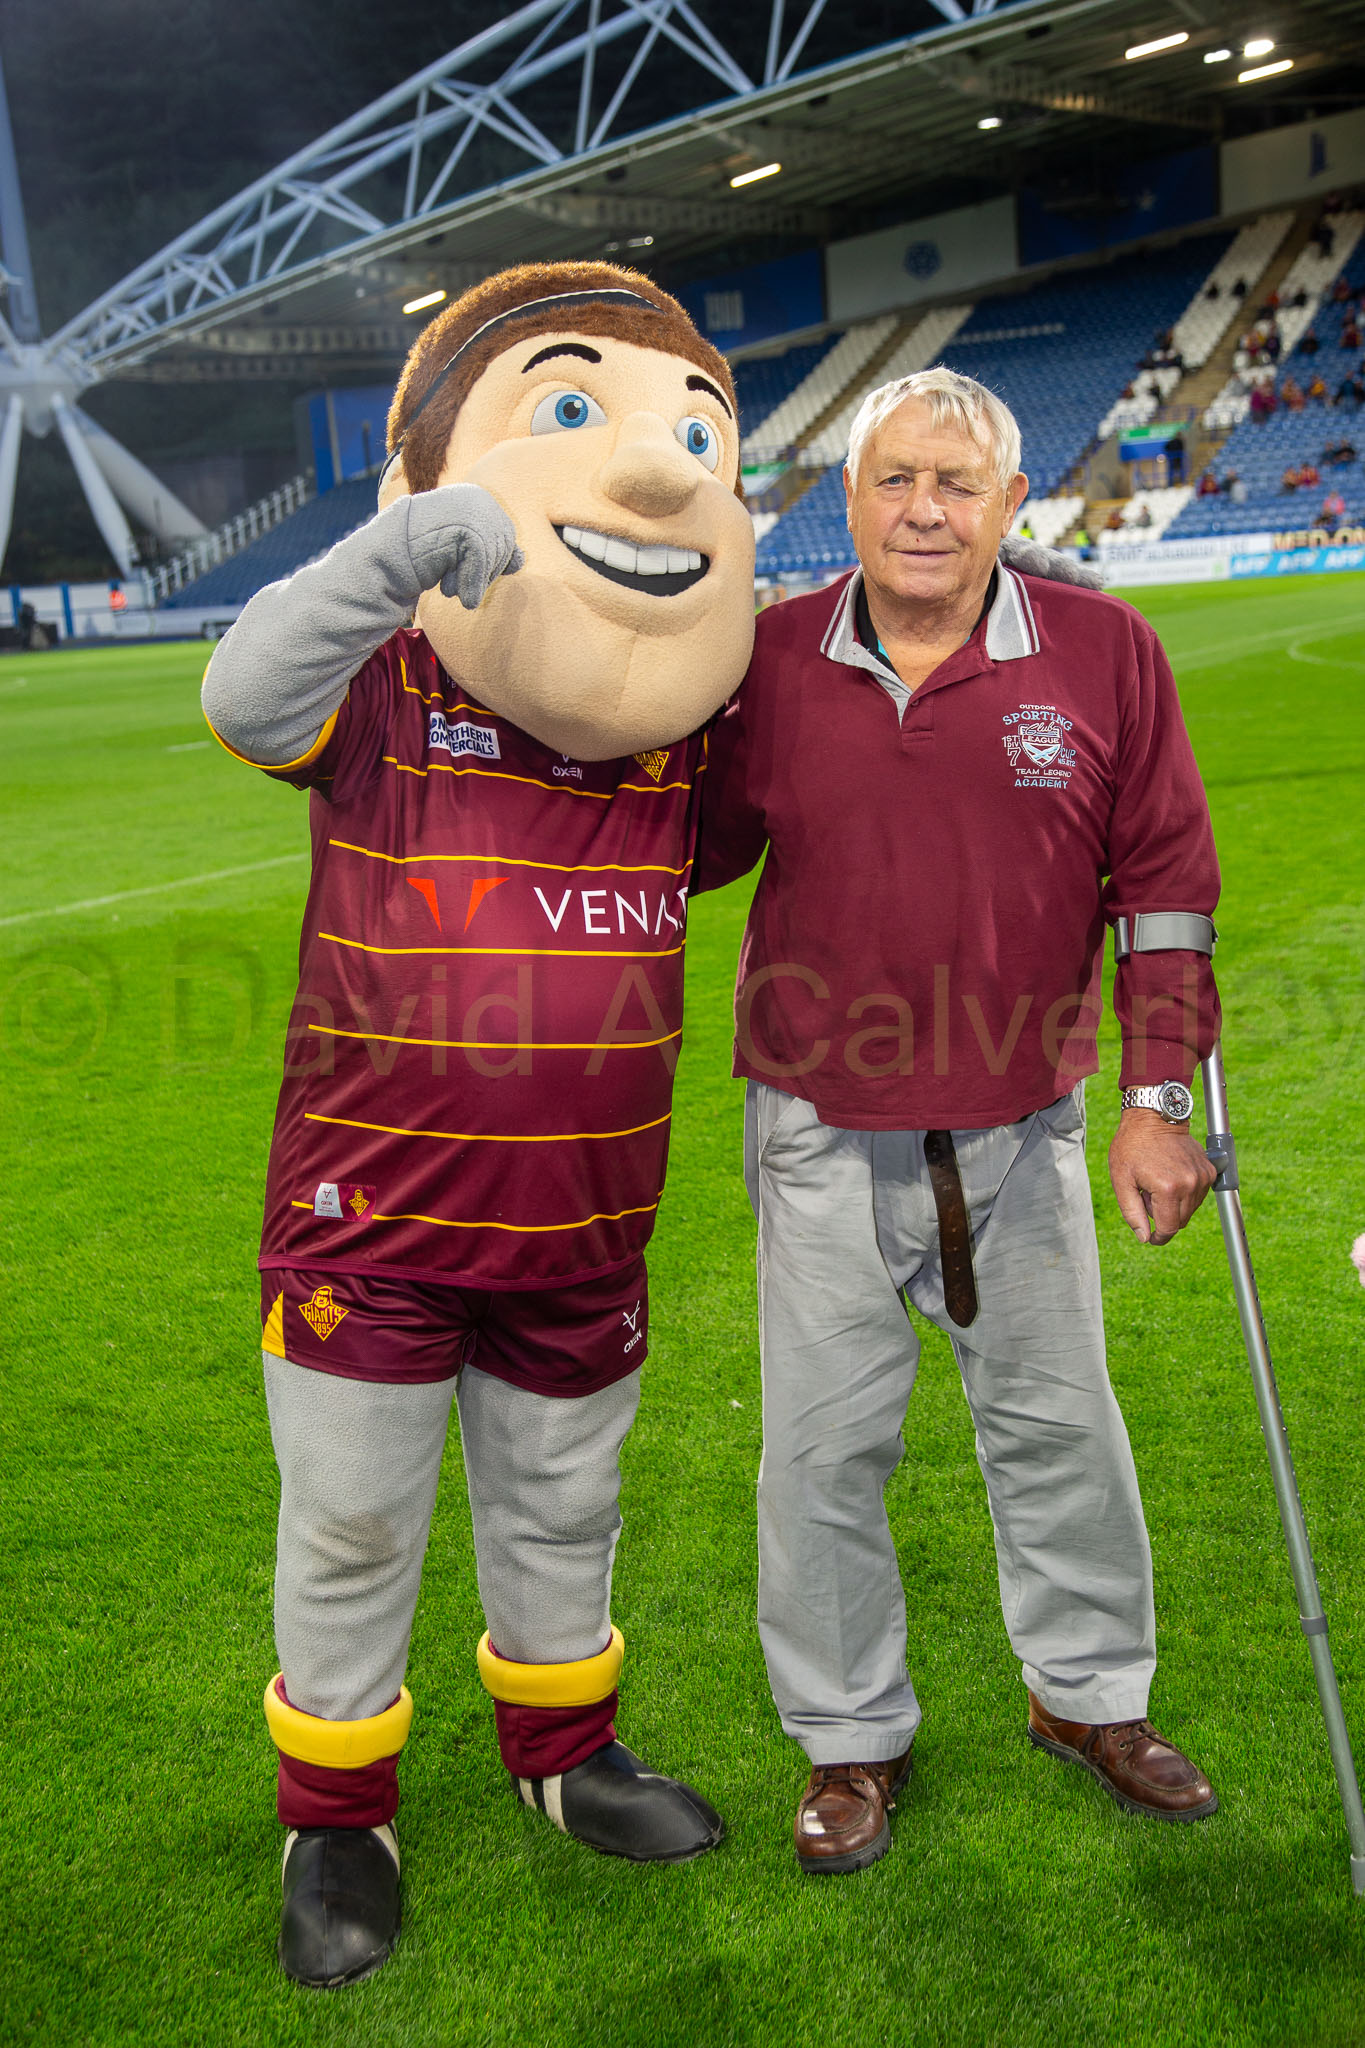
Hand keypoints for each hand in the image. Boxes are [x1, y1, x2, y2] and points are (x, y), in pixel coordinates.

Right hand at [406, 484, 524, 609]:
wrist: (384, 555)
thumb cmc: (421, 555)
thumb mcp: (461, 551)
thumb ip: (491, 551)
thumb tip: (522, 559)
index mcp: (476, 497)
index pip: (505, 537)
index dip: (489, 564)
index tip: (460, 573)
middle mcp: (476, 497)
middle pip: (504, 547)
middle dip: (483, 573)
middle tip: (453, 582)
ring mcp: (470, 510)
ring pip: (495, 556)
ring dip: (473, 580)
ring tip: (446, 584)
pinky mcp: (464, 527)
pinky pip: (483, 562)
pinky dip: (471, 584)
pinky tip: (452, 593)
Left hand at [1108, 1107, 1216, 1245]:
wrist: (1153, 1117)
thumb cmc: (1132, 1146)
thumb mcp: (1121, 1180)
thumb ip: (1132, 1212)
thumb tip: (1144, 1237)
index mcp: (1169, 1189)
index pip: (1169, 1228)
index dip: (1159, 1237)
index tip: (1151, 1237)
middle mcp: (1191, 1184)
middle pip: (1180, 1221)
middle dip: (1163, 1216)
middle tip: (1147, 1194)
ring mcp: (1203, 1177)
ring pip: (1190, 1209)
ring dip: (1174, 1204)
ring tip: (1157, 1182)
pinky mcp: (1209, 1170)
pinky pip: (1198, 1195)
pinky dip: (1184, 1193)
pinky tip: (1170, 1176)